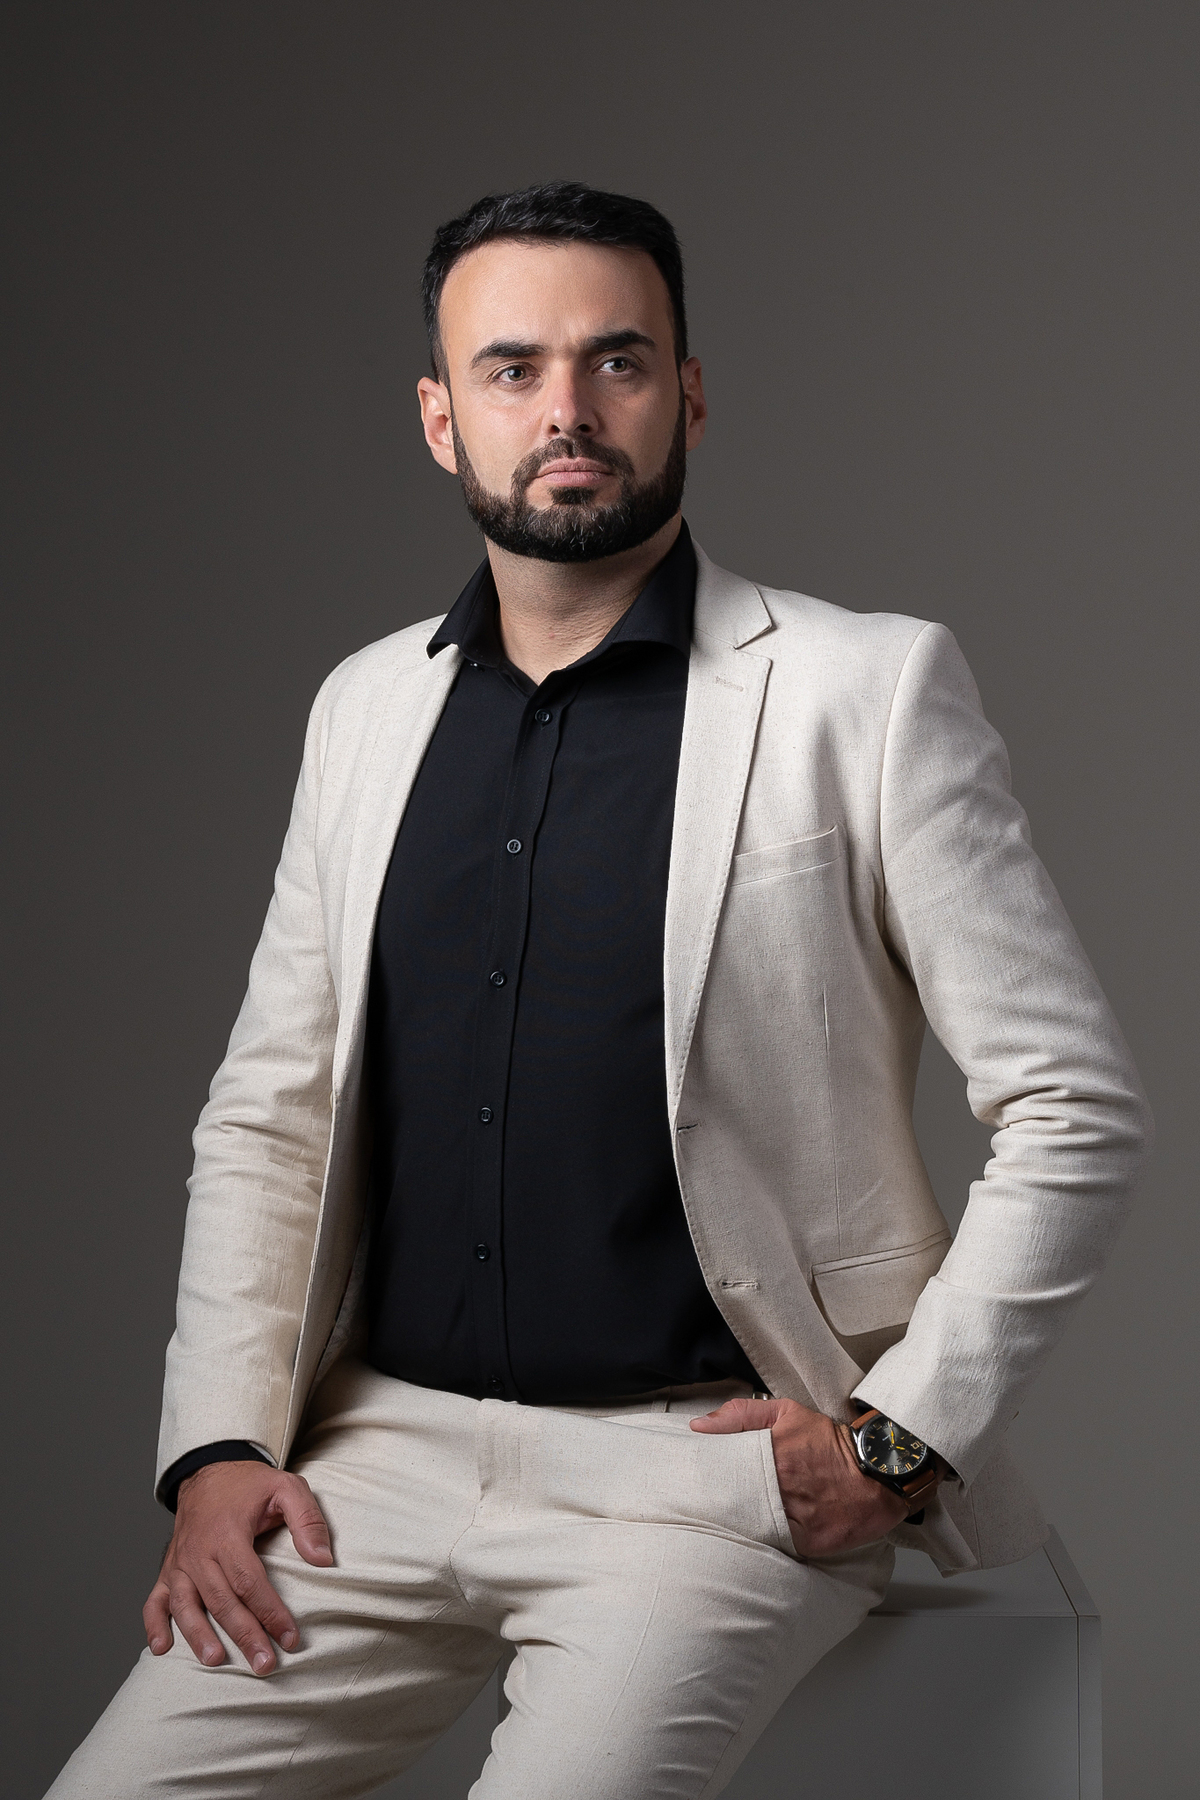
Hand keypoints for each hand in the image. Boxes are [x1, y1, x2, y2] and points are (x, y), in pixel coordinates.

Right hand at [143, 1462, 333, 1673]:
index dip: (270, 1611)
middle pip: (221, 1599)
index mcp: (228, 1532)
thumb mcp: (287, 1487)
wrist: (209, 1471)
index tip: (289, 1638)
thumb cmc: (250, 1486)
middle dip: (244, 1634)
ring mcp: (179, 1562)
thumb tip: (323, 1559)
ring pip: (185, 1604)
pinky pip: (155, 1600)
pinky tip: (162, 1648)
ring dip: (198, 1635)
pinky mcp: (167, 1570)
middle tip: (264, 1664)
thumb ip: (307, 1520)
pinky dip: (153, 1624)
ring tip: (216, 1660)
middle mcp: (199, 1551)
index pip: (249, 1580)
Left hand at [690, 1396, 908, 1556]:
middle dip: (715, 1505)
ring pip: (751, 1528)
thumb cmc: (831, 1442)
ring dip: (737, 1526)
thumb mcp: (788, 1413)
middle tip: (699, 1507)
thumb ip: (742, 1414)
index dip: (705, 1479)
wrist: (879, 1471)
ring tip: (724, 1523)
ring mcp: (795, 1517)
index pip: (722, 1470)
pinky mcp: (808, 1542)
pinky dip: (764, 1542)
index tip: (692, 1481)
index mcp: (771, 1453)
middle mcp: (781, 1487)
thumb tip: (699, 1425)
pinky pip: (776, 1546)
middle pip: (732, 1502)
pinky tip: (756, 1538)